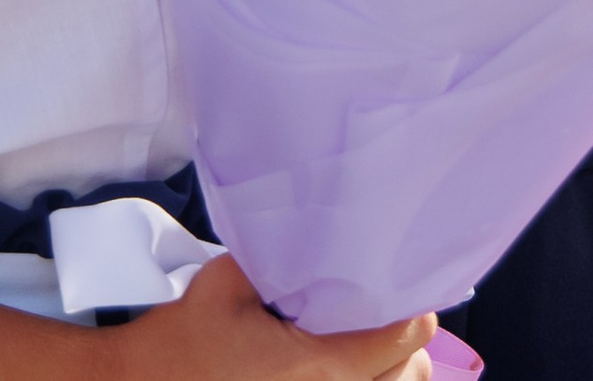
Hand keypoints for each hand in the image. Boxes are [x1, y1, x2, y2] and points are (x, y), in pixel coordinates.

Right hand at [105, 259, 435, 380]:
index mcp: (315, 367)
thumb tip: (320, 226)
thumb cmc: (182, 341)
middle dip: (404, 335)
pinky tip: (350, 363)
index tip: (398, 276)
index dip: (409, 301)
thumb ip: (281, 256)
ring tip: (370, 336)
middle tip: (384, 301)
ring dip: (392, 368)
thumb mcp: (228, 281)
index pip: (402, 336)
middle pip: (410, 371)